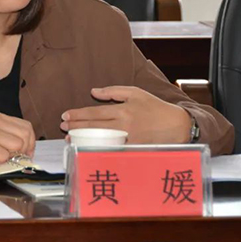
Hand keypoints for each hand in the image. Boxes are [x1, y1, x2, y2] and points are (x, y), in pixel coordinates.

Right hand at [0, 112, 35, 163]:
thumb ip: (5, 134)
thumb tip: (26, 149)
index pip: (26, 127)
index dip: (30, 142)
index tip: (26, 152)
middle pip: (25, 136)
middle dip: (25, 151)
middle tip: (15, 158)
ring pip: (17, 146)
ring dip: (11, 156)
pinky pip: (3, 156)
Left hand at [60, 86, 190, 144]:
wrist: (178, 125)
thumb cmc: (155, 107)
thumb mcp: (135, 93)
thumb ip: (112, 91)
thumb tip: (93, 91)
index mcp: (123, 110)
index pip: (94, 113)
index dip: (78, 114)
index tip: (65, 115)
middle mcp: (125, 125)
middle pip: (94, 127)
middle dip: (76, 126)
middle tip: (63, 126)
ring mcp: (129, 139)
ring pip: (101, 140)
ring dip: (84, 139)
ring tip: (71, 138)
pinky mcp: (134, 150)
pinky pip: (113, 150)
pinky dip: (100, 149)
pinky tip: (89, 148)